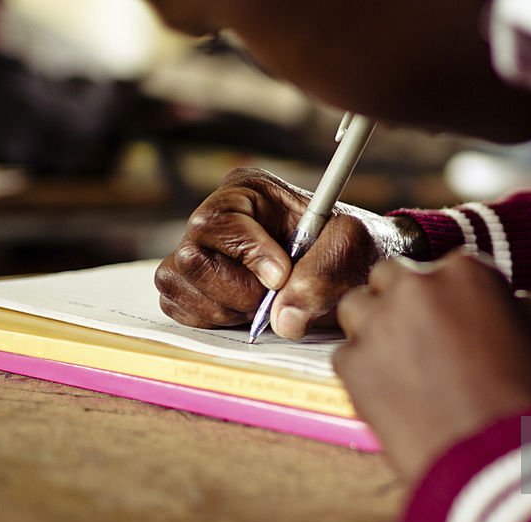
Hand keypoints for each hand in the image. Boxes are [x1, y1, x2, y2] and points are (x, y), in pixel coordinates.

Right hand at [154, 168, 425, 338]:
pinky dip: (210, 319)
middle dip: (237, 290)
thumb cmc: (352, 247)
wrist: (353, 271)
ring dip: (224, 308)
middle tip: (275, 298)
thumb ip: (324, 275)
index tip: (281, 277)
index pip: (218, 222)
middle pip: (191, 259)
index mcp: (248, 191)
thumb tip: (285, 320)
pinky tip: (244, 313)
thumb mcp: (353, 248)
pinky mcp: (192, 285)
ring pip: (177, 283)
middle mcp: (217, 218)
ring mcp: (199, 251)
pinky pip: (177, 306)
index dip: (247, 254)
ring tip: (264, 305)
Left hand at [334, 252, 530, 484]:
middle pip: (393, 277)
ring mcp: (378, 326)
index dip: (456, 298)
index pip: (449, 267)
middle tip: (425, 338)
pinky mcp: (353, 368)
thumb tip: (515, 304)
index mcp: (466, 271)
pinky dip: (363, 370)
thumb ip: (530, 310)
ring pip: (357, 307)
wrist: (499, 467)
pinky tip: (390, 393)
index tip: (461, 323)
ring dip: (374, 326)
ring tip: (400, 361)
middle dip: (406, 300)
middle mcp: (415, 288)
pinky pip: (346, 355)